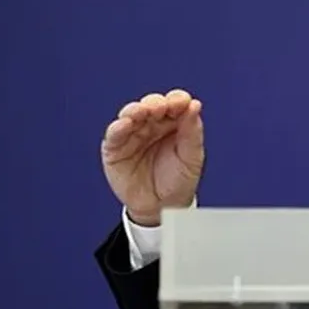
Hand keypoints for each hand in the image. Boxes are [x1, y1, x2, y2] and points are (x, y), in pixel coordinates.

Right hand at [101, 89, 204, 225]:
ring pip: (131, 115)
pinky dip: (118, 127)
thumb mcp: (192, 157)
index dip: (177, 99)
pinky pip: (114, 134)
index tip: (183, 102)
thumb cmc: (178, 181)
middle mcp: (153, 125)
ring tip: (142, 111)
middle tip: (162, 107)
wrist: (162, 208)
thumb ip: (192, 132)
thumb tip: (194, 106)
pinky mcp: (115, 148)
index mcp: (174, 123)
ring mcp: (133, 134)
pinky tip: (125, 124)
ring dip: (136, 110)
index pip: (175, 104)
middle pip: (152, 105)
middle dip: (156, 103)